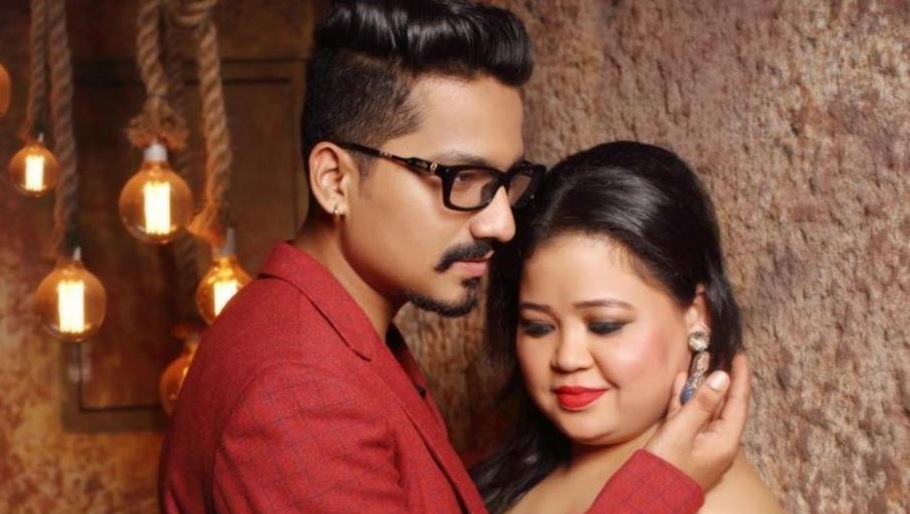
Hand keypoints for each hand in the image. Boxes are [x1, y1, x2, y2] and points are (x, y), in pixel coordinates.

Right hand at [644, 354, 750, 489]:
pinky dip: (686, 402)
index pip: (738, 402)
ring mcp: (704, 445)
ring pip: (706, 410)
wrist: (648, 494)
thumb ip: (702, 402)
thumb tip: (722, 378)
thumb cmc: (665, 466)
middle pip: (723, 405)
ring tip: (698, 364)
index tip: (740, 357)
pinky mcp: (688, 446)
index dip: (740, 378)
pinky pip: (692, 419)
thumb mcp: (682, 430)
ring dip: (700, 388)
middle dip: (719, 380)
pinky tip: (680, 384)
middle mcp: (719, 443)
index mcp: (725, 441)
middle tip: (718, 356)